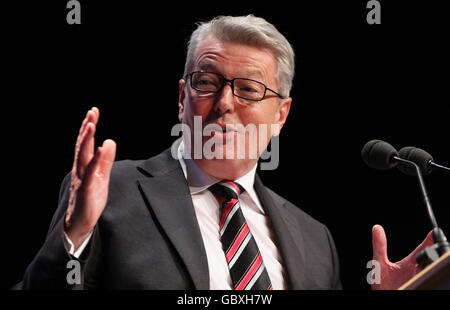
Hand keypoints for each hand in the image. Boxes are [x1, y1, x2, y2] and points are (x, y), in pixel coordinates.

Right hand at [64, 107, 115, 250]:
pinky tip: (99, 150)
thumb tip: (109, 141)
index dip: (88, 127)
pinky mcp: (86, 190)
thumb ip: (105, 160)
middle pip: (82, 145)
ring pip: (83, 156)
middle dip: (87, 128)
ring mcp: (82, 179)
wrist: (80, 224)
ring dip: (87, 140)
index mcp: (84, 165)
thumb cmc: (90, 200)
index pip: (86, 143)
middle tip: (91, 112)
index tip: (93, 111)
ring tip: (91, 125)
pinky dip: (95, 161)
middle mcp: (80, 169)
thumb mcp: (102, 176)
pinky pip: (90, 173)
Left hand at [371, 224, 433, 289]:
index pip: (421, 250)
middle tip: (433, 247)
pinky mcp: (418, 287)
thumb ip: (379, 246)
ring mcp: (417, 280)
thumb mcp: (379, 264)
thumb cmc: (382, 285)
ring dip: (427, 268)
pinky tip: (422, 274)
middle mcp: (415, 272)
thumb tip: (376, 227)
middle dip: (430, 255)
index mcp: (409, 264)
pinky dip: (423, 278)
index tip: (433, 233)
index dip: (428, 242)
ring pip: (427, 272)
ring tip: (426, 261)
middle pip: (428, 261)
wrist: (383, 298)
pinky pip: (423, 282)